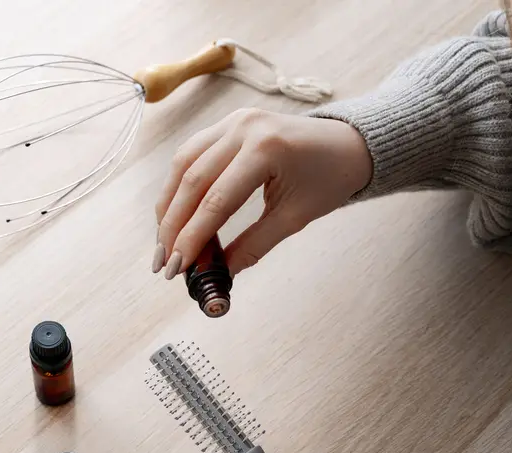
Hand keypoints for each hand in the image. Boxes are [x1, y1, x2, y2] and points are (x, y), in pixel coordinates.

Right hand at [153, 109, 371, 277]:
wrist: (349, 144)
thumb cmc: (329, 180)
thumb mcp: (294, 218)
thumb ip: (253, 246)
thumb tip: (219, 274)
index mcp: (266, 149)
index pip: (216, 200)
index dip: (192, 237)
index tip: (177, 268)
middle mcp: (244, 127)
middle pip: (192, 180)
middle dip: (172, 225)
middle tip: (162, 262)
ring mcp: (233, 120)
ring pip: (184, 163)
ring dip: (169, 205)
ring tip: (163, 242)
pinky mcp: (228, 122)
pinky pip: (192, 153)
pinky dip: (179, 185)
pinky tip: (175, 212)